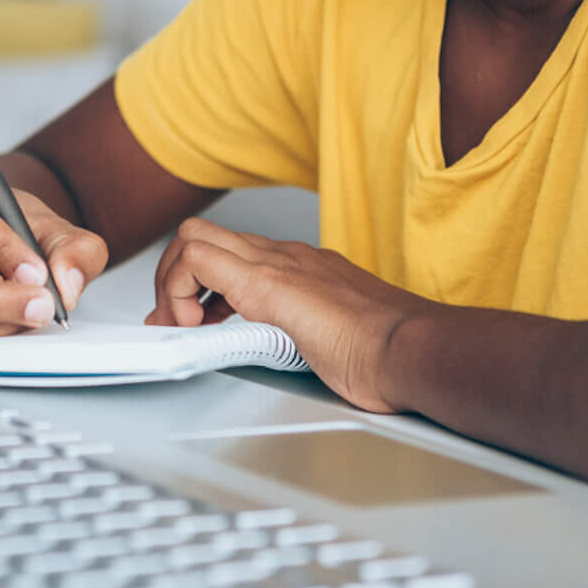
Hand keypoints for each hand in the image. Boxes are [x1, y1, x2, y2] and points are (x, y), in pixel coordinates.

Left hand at [148, 218, 425, 412]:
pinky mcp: (267, 284)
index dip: (198, 281)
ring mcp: (276, 264)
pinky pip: (198, 260)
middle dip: (174, 275)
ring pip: (194, 237)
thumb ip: (304, 334)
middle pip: (202, 234)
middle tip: (178, 320)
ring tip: (185, 324)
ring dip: (173, 282)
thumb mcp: (330, 337)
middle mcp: (284, 256)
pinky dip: (180, 291)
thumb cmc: (388, 353)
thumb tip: (286, 354)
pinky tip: (195, 326)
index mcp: (298, 267)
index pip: (230, 249)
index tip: (194, 319)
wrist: (413, 350)